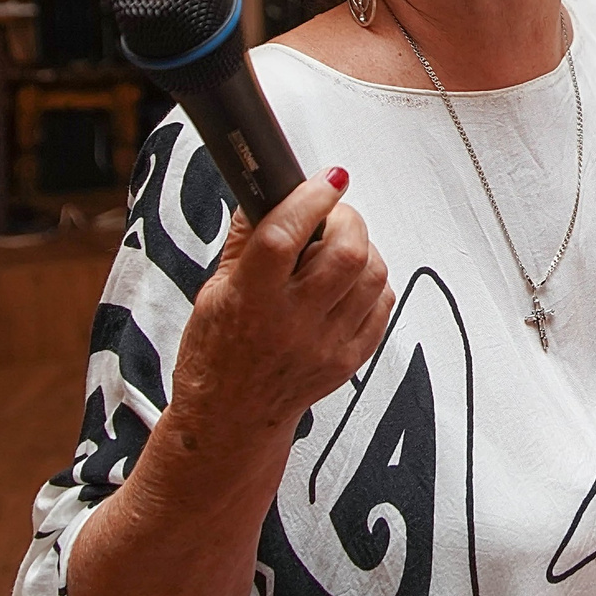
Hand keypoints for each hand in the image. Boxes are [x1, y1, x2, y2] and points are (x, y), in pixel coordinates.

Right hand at [172, 167, 393, 444]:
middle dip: (347, 219)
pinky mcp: (349, 361)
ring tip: (338, 248)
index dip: (310, 198)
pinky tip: (347, 282)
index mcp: (249, 300)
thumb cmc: (215, 351)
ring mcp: (326, 345)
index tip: (326, 179)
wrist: (232, 417)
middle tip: (331, 216)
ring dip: (363, 248)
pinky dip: (372, 282)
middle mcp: (291, 323)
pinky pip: (382, 306)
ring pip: (373, 276)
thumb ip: (245, 241)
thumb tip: (268, 192)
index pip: (284, 236)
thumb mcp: (214, 291)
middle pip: (346, 253)